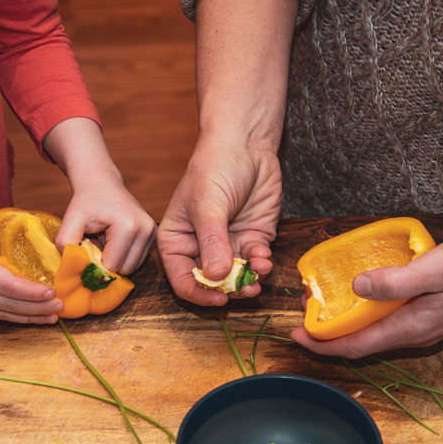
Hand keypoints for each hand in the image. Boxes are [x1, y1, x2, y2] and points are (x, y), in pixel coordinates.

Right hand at [0, 225, 66, 321]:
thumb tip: (5, 251)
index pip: (9, 286)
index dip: (33, 293)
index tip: (52, 292)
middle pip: (11, 306)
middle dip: (39, 309)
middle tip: (61, 308)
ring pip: (3, 314)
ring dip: (29, 318)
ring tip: (51, 319)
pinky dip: (12, 317)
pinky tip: (25, 317)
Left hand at [56, 171, 155, 274]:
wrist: (101, 183)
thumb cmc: (85, 202)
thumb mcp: (70, 221)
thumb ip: (66, 245)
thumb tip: (73, 270)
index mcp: (128, 226)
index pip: (112, 266)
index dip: (96, 261)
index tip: (88, 245)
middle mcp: (145, 229)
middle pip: (125, 270)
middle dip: (107, 262)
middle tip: (97, 242)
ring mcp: (152, 232)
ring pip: (132, 267)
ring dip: (115, 260)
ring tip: (106, 239)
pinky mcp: (153, 234)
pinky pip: (137, 260)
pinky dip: (123, 255)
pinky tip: (114, 239)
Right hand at [157, 134, 281, 305]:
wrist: (247, 145)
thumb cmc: (215, 168)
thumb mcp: (208, 205)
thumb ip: (212, 241)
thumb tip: (215, 277)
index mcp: (177, 240)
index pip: (181, 278)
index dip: (198, 293)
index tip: (218, 299)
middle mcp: (200, 247)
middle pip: (211, 284)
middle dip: (229, 290)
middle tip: (245, 290)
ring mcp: (227, 245)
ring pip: (236, 277)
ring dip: (248, 280)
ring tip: (259, 273)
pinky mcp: (251, 239)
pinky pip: (255, 262)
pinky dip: (261, 265)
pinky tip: (265, 256)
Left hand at [290, 165, 442, 356]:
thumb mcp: (438, 267)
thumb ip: (398, 281)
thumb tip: (358, 287)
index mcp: (413, 326)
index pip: (358, 346)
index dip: (324, 344)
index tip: (296, 335)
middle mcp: (418, 332)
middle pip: (364, 344)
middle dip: (331, 338)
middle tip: (303, 324)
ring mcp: (427, 325)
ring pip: (378, 334)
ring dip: (350, 327)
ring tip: (326, 313)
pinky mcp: (435, 313)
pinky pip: (394, 321)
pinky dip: (371, 315)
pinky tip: (366, 297)